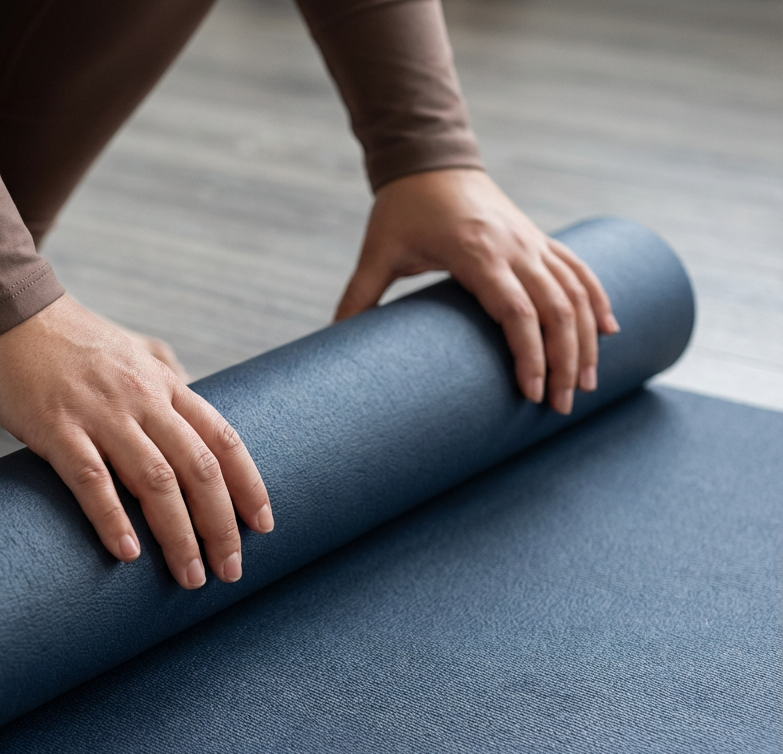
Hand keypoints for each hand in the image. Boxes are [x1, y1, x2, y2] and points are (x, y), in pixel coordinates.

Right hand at [0, 295, 272, 588]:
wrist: (4, 312)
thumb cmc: (66, 338)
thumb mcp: (130, 348)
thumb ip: (162, 372)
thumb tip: (191, 394)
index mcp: (164, 383)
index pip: (221, 439)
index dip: (248, 485)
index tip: (263, 526)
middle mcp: (142, 398)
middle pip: (198, 468)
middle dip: (221, 525)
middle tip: (229, 571)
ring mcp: (100, 413)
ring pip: (156, 480)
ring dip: (178, 535)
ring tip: (189, 576)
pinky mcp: (56, 426)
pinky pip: (91, 479)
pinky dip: (113, 518)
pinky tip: (128, 553)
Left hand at [336, 168, 618, 414]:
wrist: (430, 159)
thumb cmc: (402, 209)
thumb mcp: (377, 252)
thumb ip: (358, 297)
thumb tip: (331, 342)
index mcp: (476, 252)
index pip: (516, 310)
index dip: (530, 354)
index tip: (532, 393)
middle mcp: (514, 246)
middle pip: (556, 310)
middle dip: (565, 361)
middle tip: (562, 407)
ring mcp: (532, 241)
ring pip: (575, 293)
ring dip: (586, 340)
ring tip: (587, 384)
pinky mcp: (539, 238)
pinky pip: (579, 270)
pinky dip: (598, 299)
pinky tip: (610, 330)